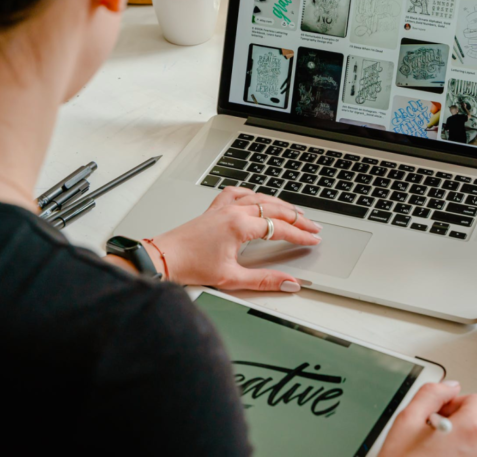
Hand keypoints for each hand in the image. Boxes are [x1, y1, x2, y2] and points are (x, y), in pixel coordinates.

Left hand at [145, 187, 321, 291]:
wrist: (163, 258)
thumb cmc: (191, 266)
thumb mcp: (231, 278)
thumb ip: (264, 280)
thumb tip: (288, 282)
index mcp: (240, 226)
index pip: (280, 228)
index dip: (300, 234)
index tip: (313, 239)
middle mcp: (233, 212)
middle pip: (275, 209)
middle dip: (298, 218)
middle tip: (313, 226)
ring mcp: (223, 208)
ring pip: (260, 198)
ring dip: (281, 204)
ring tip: (295, 212)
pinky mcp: (214, 209)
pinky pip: (238, 193)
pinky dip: (253, 193)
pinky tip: (258, 197)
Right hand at [379, 382, 476, 456]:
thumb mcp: (407, 419)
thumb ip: (431, 394)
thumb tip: (449, 386)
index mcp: (470, 431)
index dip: (455, 403)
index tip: (439, 413)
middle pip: (475, 424)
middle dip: (454, 425)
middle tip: (429, 436)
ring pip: (472, 446)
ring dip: (455, 445)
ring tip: (430, 454)